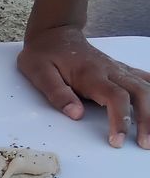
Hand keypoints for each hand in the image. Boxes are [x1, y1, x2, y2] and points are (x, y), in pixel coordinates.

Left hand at [17, 26, 149, 148]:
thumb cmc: (44, 54)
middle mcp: (111, 70)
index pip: (115, 97)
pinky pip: (144, 79)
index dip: (120, 119)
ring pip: (146, 87)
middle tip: (144, 144)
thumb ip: (58, 94)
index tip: (117, 141)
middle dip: (147, 119)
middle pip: (140, 93)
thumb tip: (76, 114)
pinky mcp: (120, 69)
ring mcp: (118, 69)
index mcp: (91, 74)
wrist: (54, 33)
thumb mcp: (39, 73)